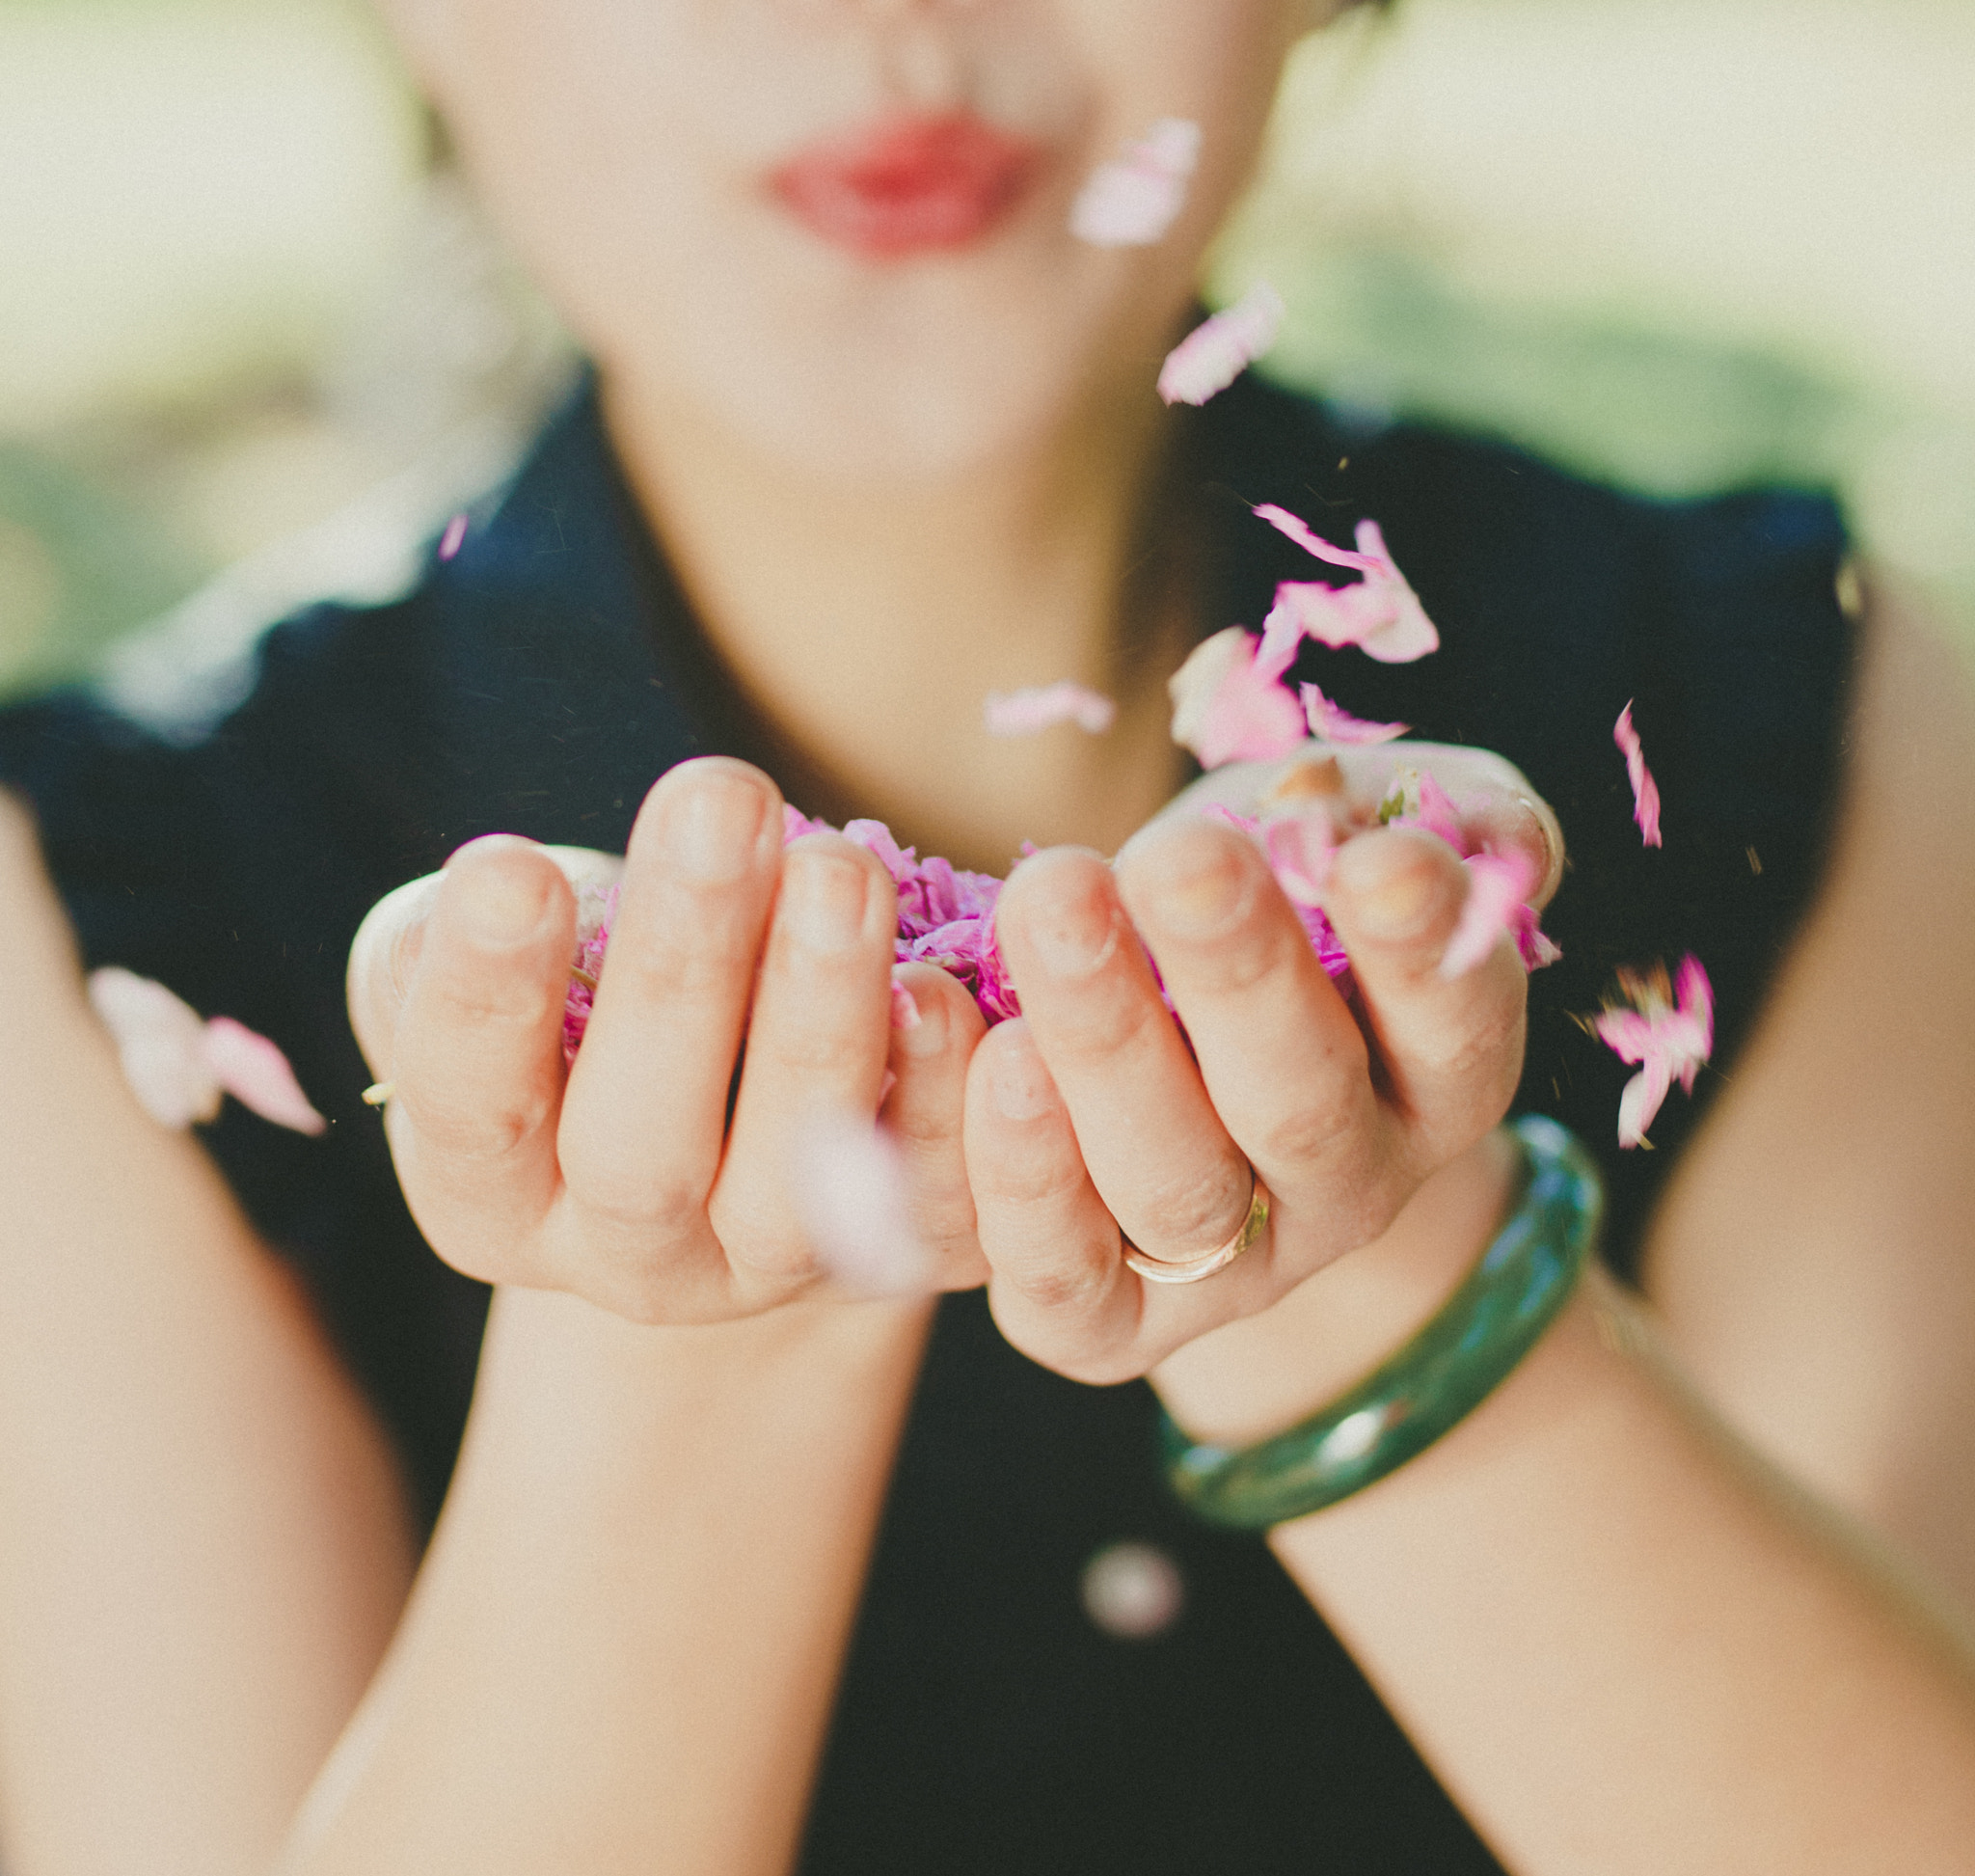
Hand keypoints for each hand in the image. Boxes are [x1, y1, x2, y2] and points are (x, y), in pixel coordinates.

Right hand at [346, 757, 987, 1322]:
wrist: (727, 1093)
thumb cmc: (575, 994)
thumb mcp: (482, 964)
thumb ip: (454, 939)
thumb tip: (500, 889)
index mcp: (491, 1195)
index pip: (472, 1109)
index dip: (484, 998)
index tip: (510, 867)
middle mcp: (626, 1259)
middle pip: (643, 1154)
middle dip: (682, 970)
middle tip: (719, 803)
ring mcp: (769, 1272)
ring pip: (797, 1189)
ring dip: (822, 1018)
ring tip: (838, 872)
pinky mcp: (898, 1251)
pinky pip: (934, 1201)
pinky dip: (946, 1096)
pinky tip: (945, 985)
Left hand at [962, 740, 1556, 1382]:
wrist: (1158, 1024)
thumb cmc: (1274, 895)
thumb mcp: (1362, 831)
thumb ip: (1425, 822)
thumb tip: (1442, 839)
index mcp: (1439, 1078)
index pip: (1452, 1024)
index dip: (1420, 948)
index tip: (1377, 858)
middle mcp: (1350, 1191)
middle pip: (1300, 1107)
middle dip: (1238, 976)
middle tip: (1177, 859)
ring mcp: (1232, 1271)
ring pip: (1176, 1187)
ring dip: (1106, 1043)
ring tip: (1050, 900)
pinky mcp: (1105, 1320)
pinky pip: (1062, 1274)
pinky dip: (1018, 1172)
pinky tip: (980, 1040)